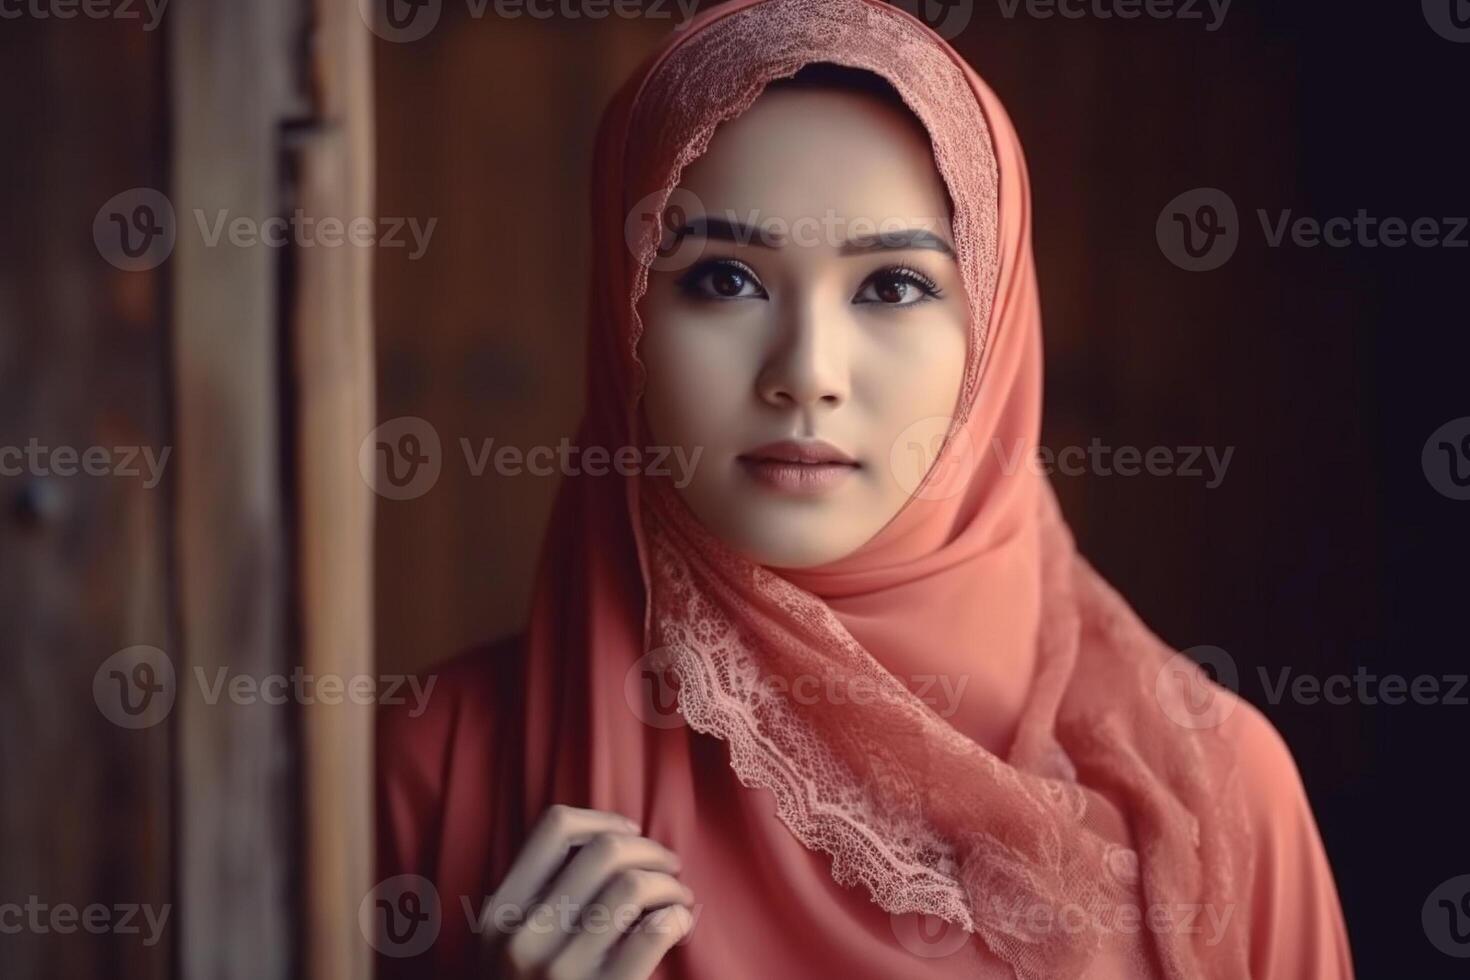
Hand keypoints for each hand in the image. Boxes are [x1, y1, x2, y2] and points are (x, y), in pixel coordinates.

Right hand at [480, 804, 694, 978]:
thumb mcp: (509, 945)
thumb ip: (541, 896)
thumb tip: (613, 839)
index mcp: (500, 912)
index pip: (555, 827)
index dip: (604, 819)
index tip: (631, 832)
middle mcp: (524, 936)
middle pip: (605, 850)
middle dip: (651, 850)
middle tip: (670, 867)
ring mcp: (560, 970)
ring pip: (634, 886)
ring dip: (671, 884)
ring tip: (679, 898)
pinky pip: (655, 931)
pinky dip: (678, 917)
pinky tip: (680, 924)